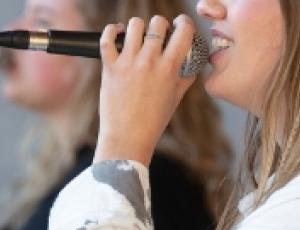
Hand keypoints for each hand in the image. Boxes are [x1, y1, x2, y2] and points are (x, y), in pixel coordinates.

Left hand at [96, 15, 198, 163]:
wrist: (128, 138)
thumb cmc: (152, 121)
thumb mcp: (176, 98)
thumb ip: (186, 77)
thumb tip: (192, 64)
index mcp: (169, 68)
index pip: (183, 31)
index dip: (184, 23)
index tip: (180, 25)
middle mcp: (149, 61)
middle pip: (158, 23)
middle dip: (161, 25)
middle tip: (158, 33)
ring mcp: (128, 62)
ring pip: (134, 25)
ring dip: (138, 26)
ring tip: (138, 35)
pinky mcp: (109, 67)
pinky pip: (107, 38)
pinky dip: (112, 30)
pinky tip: (118, 32)